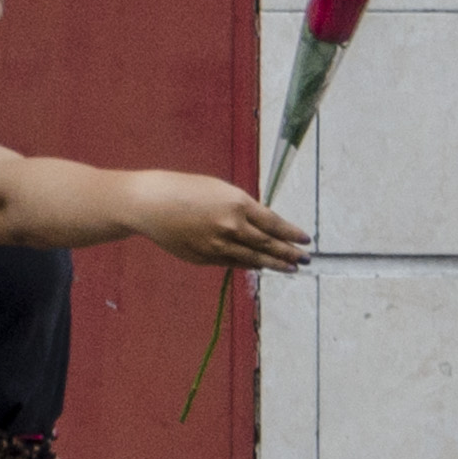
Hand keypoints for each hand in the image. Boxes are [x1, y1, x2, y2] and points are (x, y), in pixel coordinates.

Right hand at [129, 171, 308, 272]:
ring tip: (291, 268)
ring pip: (253, 258)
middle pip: (267, 244)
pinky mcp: (206, 258)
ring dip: (274, 264)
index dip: (291, 233)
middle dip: (289, 253)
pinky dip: (249, 264)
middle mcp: (231, 226)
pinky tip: (260, 265)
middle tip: (305, 259)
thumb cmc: (186, 190)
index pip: (273, 223)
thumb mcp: (220, 191)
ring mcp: (218, 245)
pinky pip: (233, 263)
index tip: (305, 240)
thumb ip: (242, 209)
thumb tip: (262, 225)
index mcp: (237, 204)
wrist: (152, 204)